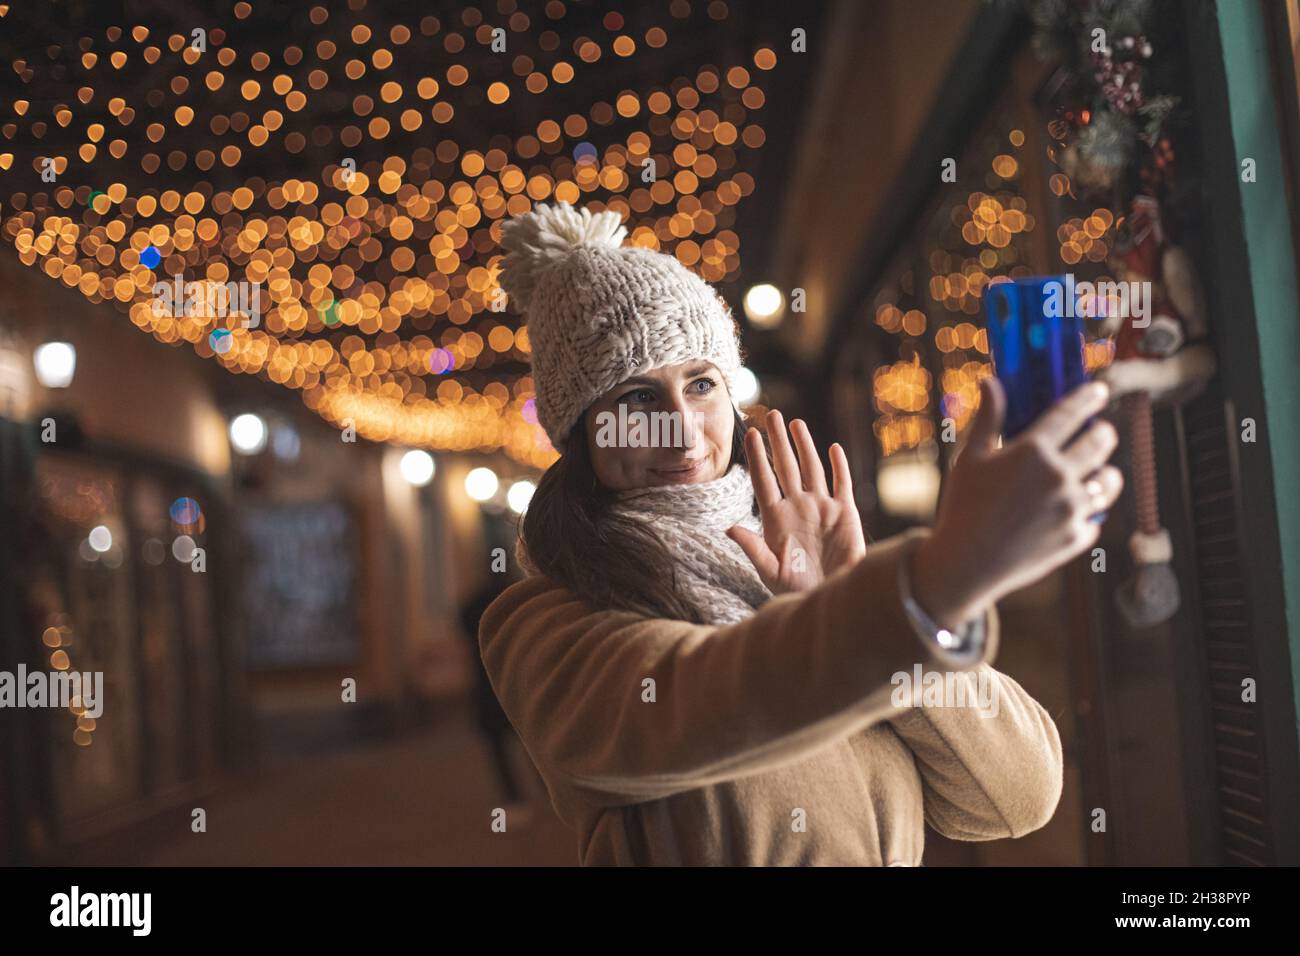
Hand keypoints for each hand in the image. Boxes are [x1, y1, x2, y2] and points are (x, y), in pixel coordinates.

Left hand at [727, 410, 866, 593]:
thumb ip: (752, 548)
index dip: (756, 457)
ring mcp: (821, 508)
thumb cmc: (796, 588)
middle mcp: (797, 507)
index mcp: (776, 518)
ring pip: (811, 469)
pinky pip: (841, 484)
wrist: (831, 596)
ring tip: (795, 424)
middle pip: (786, 467)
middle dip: (778, 441)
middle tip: (770, 414)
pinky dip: (838, 466)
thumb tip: (728, 528)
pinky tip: (833, 449)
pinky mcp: (844, 513)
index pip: (763, 480)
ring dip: (804, 446)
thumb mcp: (770, 571)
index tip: (749, 435)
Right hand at [909, 376, 1124, 629]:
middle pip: (1101, 442)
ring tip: (1096, 473)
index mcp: (1032, 452)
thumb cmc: (963, 507)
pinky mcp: (1077, 537)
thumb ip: (989, 418)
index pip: (1072, 412)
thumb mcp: (970, 459)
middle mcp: (1059, 476)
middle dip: (1103, 432)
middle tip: (1099, 432)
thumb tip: (991, 381)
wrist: (966, 564)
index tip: (1098, 390)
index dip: (1088, 397)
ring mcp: (1071, 509)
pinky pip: (1094, 517)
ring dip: (1105, 472)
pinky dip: (1086, 512)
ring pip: (1109, 480)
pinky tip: (1072, 511)